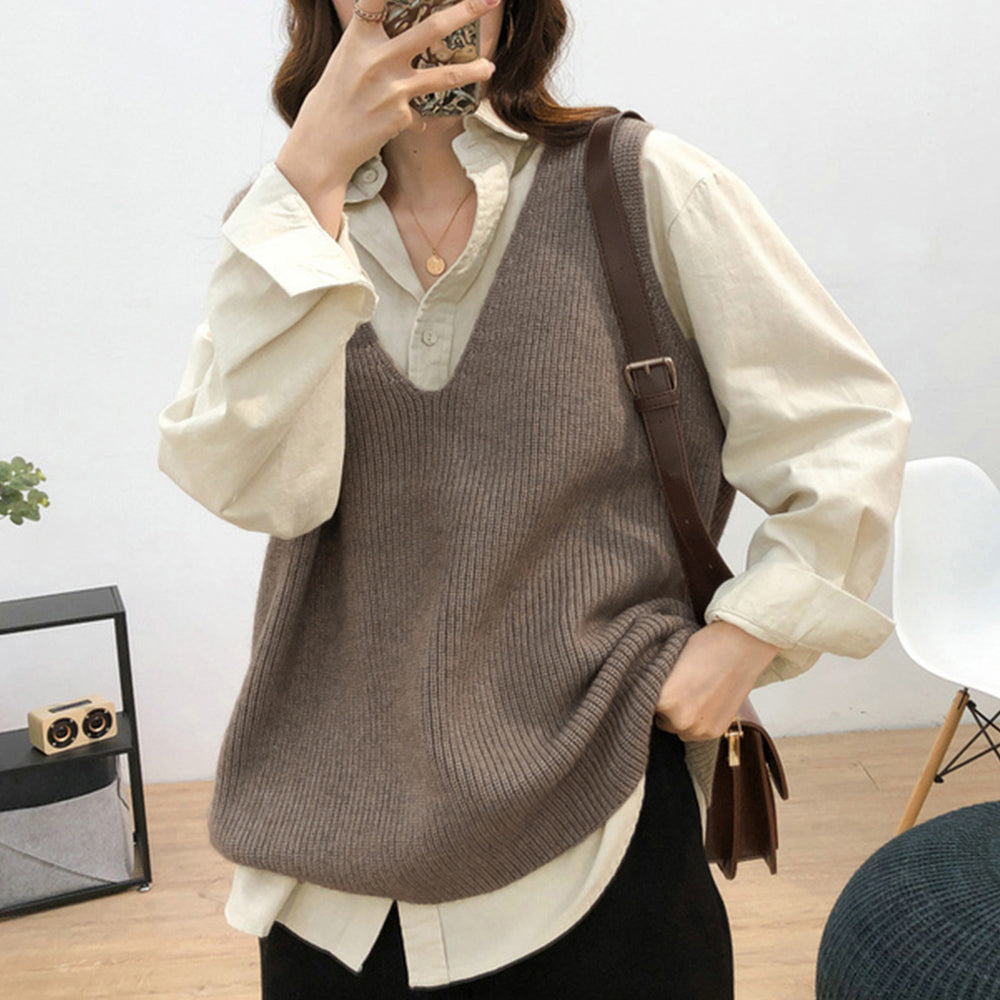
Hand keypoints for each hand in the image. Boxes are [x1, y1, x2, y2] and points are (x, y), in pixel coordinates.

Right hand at [275, 0, 497, 228]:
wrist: (321, 146)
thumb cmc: (331, 102)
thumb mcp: (345, 62)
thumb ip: (371, 46)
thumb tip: (401, 37)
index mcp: (358, 38)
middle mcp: (377, 58)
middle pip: (429, 28)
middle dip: (464, 11)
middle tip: (489, 0)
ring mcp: (391, 88)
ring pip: (442, 75)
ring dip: (471, 71)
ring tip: (489, 67)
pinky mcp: (399, 116)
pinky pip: (419, 115)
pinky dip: (416, 121)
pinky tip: (409, 127)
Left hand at [654, 621, 778, 741]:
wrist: (741, 646)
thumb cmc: (705, 647)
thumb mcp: (669, 663)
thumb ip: (657, 685)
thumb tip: (646, 693)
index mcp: (663, 701)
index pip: (643, 705)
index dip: (650, 694)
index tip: (655, 687)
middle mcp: (679, 720)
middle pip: (661, 720)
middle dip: (666, 708)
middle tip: (678, 688)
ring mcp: (699, 729)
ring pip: (679, 729)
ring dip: (682, 717)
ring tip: (693, 694)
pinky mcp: (715, 731)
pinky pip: (697, 733)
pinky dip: (698, 721)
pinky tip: (705, 700)